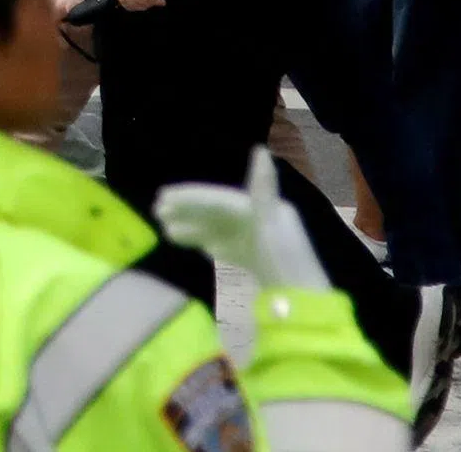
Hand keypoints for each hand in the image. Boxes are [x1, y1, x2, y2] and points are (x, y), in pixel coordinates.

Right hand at [153, 145, 333, 288]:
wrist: (303, 310)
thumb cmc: (285, 265)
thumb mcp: (271, 225)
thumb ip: (262, 189)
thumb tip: (260, 151)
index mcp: (264, 210)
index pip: (220, 199)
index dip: (192, 198)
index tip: (163, 198)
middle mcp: (262, 220)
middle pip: (218, 212)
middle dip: (188, 211)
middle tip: (156, 212)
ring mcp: (260, 241)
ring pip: (220, 230)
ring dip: (194, 229)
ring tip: (165, 232)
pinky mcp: (258, 261)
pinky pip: (229, 247)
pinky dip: (210, 244)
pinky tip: (196, 247)